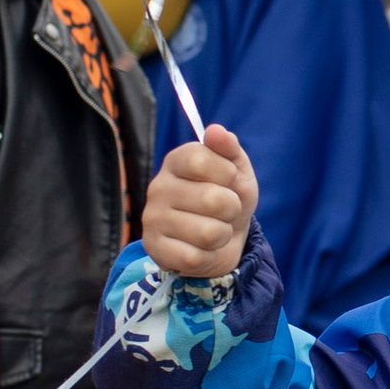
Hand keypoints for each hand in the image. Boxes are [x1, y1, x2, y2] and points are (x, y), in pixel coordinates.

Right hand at [142, 123, 257, 280]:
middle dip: (232, 208)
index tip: (229, 179)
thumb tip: (214, 131)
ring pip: (209, 232)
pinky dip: (209, 255)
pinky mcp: (155, 249)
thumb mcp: (237, 171)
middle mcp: (158, 187)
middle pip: (213, 199)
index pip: (201, 159)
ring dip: (223, 234)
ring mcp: (152, 219)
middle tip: (225, 210)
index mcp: (175, 161)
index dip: (227, 173)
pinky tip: (201, 248)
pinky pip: (196, 257)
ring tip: (215, 230)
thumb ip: (229, 148)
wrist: (222, 240)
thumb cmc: (228, 199)